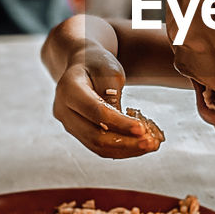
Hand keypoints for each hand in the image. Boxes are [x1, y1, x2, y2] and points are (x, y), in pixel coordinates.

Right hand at [52, 40, 161, 157]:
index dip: (120, 123)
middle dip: (125, 143)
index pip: (96, 112)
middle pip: (94, 136)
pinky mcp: (78, 132)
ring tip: (151, 145)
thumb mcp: (110, 72)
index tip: (143, 130)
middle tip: (151, 143)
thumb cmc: (97, 63)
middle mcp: (63, 110)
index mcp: (68, 89)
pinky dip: (121, 149)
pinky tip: (140, 145)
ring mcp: (68, 124)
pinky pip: (99, 147)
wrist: (82, 64)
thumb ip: (114, 97)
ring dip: (126, 149)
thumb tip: (125, 126)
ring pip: (97, 146)